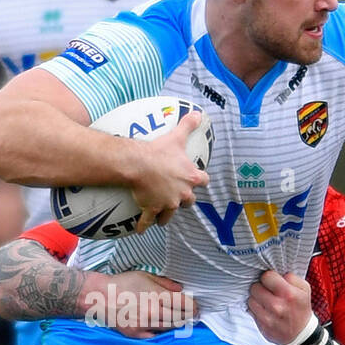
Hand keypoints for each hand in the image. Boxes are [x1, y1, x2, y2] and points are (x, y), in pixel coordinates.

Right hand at [82, 271, 198, 338]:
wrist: (99, 296)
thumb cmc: (122, 283)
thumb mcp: (145, 276)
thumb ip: (166, 283)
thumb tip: (181, 290)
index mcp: (157, 295)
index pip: (186, 305)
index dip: (195, 307)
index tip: (197, 308)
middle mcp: (153, 311)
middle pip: (181, 319)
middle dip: (187, 316)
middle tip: (190, 315)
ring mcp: (145, 324)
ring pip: (170, 328)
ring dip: (175, 323)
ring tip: (176, 318)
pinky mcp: (136, 333)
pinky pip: (155, 336)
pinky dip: (160, 331)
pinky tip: (159, 325)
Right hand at [128, 109, 208, 229]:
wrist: (140, 164)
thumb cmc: (159, 151)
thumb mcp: (176, 136)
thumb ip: (188, 125)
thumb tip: (198, 113)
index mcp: (191, 177)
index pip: (204, 181)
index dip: (201, 181)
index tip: (198, 180)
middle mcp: (182, 193)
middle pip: (190, 201)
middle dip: (186, 201)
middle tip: (179, 199)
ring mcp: (168, 203)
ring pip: (170, 214)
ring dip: (167, 216)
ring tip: (162, 218)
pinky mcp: (152, 209)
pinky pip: (148, 221)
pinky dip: (144, 226)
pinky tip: (140, 231)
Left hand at [248, 270, 313, 344]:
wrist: (301, 334)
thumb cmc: (301, 308)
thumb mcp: (304, 289)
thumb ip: (291, 277)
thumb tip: (276, 273)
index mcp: (288, 294)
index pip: (266, 276)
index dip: (269, 277)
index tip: (272, 281)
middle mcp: (276, 306)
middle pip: (255, 287)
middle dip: (261, 287)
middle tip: (268, 291)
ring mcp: (267, 318)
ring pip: (250, 299)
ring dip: (256, 299)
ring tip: (266, 301)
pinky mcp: (261, 326)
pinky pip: (250, 311)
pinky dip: (256, 309)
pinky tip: (264, 310)